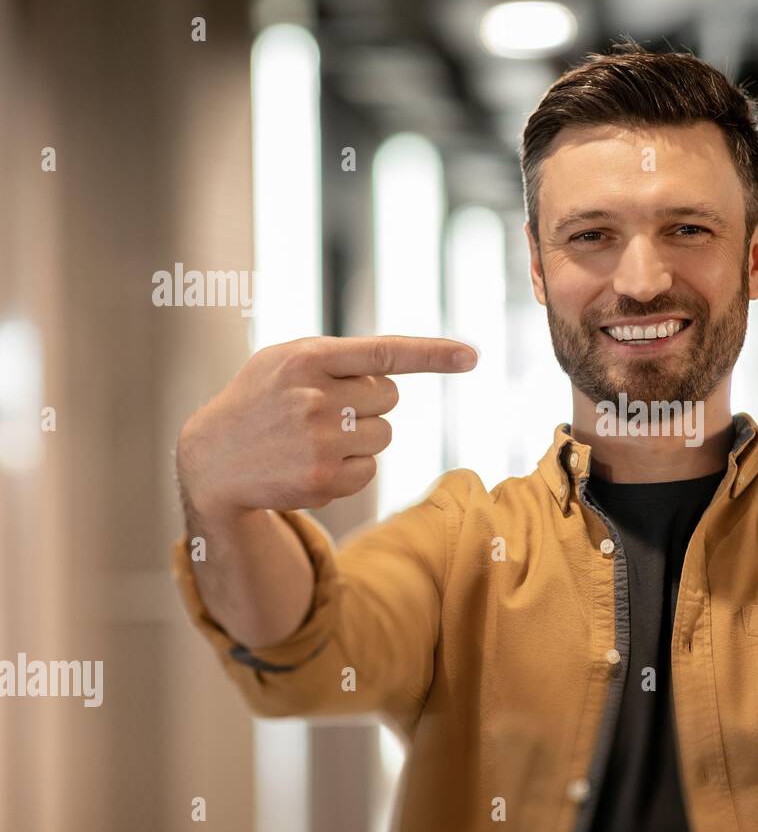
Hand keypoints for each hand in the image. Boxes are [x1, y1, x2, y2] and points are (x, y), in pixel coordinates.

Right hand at [176, 335, 477, 519]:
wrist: (212, 459)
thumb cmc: (261, 400)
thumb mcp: (285, 361)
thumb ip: (337, 357)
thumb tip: (399, 368)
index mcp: (307, 358)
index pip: (385, 351)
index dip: (432, 354)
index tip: (471, 356)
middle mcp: (314, 397)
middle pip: (391, 397)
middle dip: (369, 402)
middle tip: (327, 409)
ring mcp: (319, 441)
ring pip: (384, 434)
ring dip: (360, 437)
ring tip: (313, 437)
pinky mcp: (323, 479)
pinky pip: (371, 470)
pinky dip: (352, 468)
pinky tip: (313, 463)